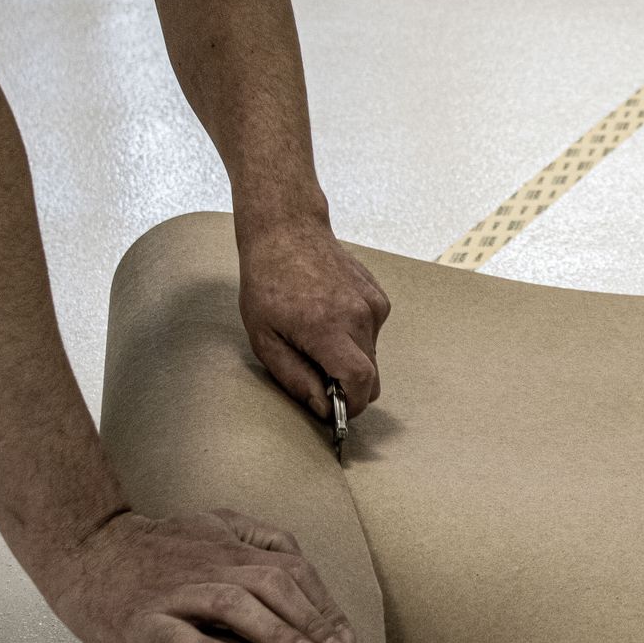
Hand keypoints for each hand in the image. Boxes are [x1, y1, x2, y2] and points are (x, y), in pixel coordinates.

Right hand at [43, 507, 354, 642]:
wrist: (85, 548)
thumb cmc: (155, 547)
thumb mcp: (213, 525)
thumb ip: (257, 536)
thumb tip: (301, 561)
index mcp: (231, 547)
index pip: (293, 570)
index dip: (324, 605)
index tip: (346, 641)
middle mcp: (210, 565)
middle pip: (273, 585)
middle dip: (313, 622)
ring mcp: (175, 591)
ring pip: (234, 606)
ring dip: (277, 635)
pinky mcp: (142, 618)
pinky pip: (177, 634)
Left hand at [237, 220, 390, 418]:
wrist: (288, 231)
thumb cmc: (267, 282)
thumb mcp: (264, 338)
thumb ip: (294, 377)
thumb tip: (323, 407)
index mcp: (328, 328)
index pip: (360, 382)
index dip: (351, 405)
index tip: (336, 410)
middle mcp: (359, 317)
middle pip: (372, 376)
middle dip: (348, 387)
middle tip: (317, 375)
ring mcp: (373, 305)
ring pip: (373, 356)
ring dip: (350, 359)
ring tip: (317, 336)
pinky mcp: (379, 297)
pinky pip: (373, 334)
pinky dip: (355, 338)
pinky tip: (329, 317)